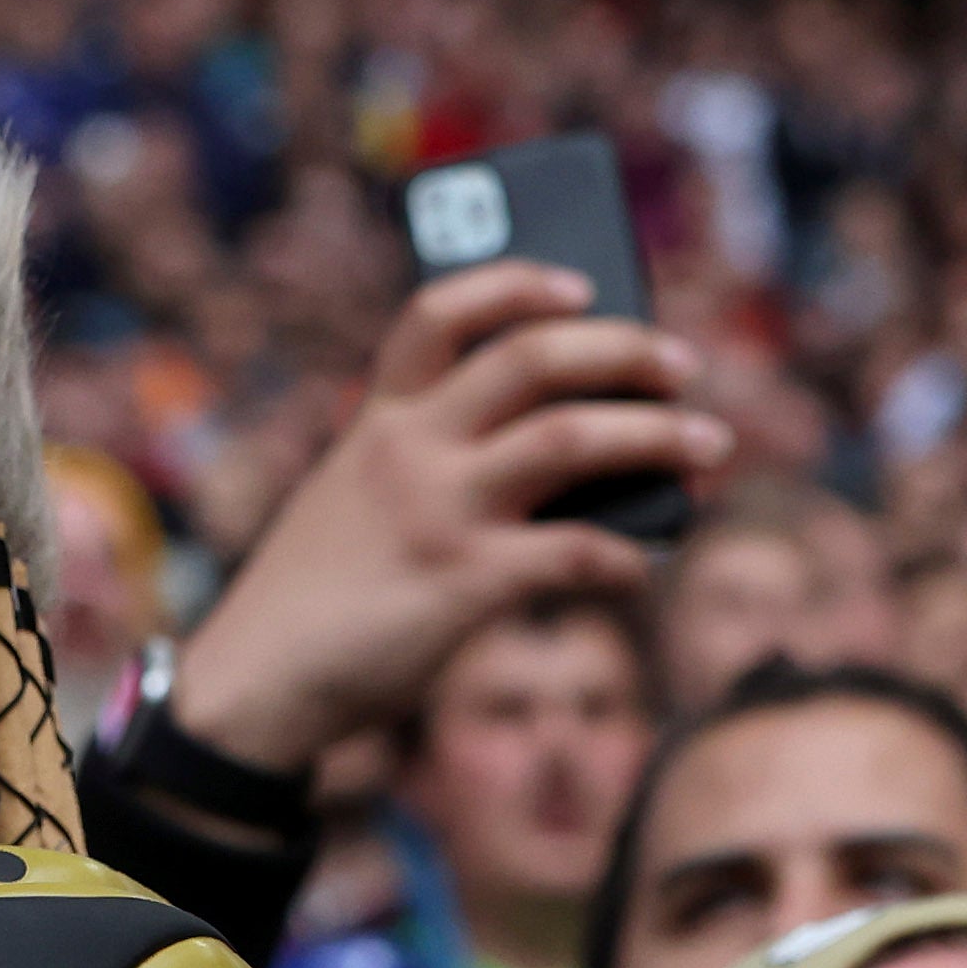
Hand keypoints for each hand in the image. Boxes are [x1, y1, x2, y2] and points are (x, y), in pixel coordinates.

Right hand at [162, 265, 729, 776]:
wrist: (255, 684)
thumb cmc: (317, 600)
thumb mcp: (355, 505)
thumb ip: (430, 472)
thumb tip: (571, 474)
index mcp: (377, 421)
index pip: (439, 312)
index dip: (516, 283)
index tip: (581, 284)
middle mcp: (409, 449)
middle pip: (532, 357)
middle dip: (624, 350)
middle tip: (684, 365)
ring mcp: (439, 511)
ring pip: (573, 438)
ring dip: (657, 435)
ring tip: (711, 445)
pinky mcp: (466, 582)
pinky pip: (579, 551)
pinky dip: (630, 555)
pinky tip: (648, 565)